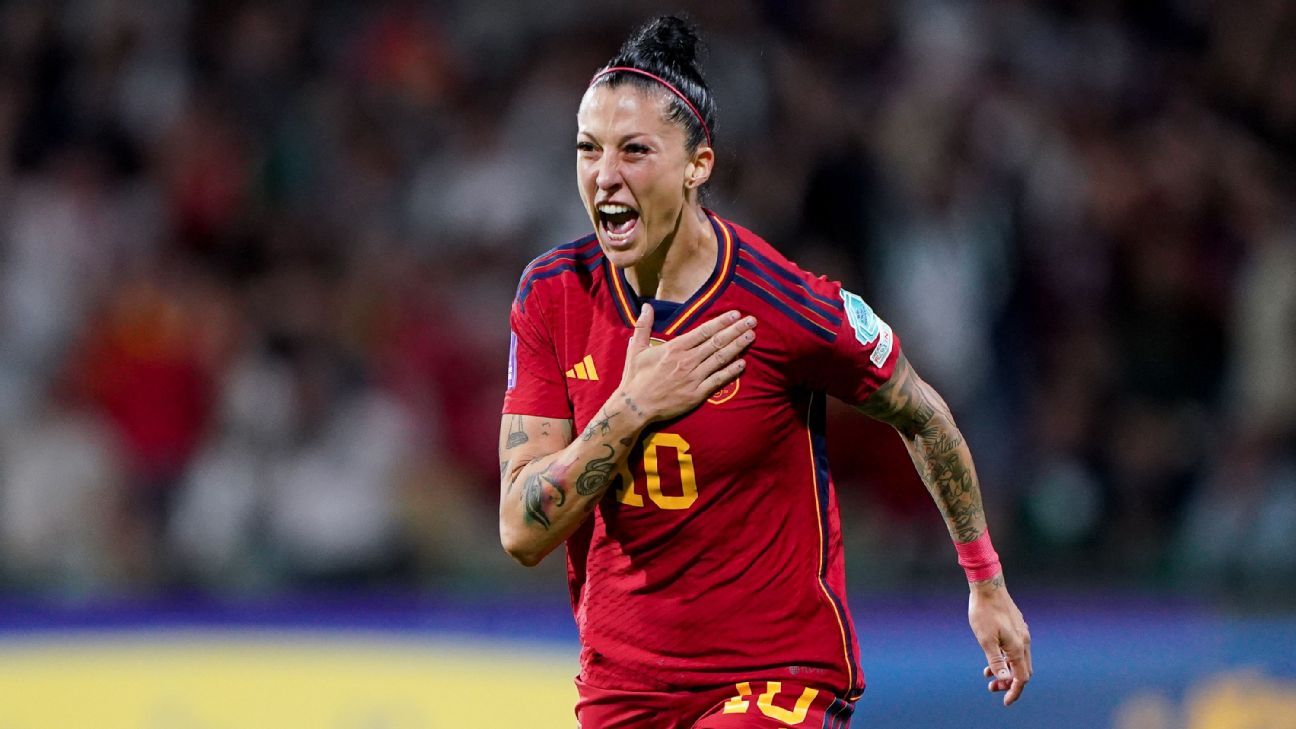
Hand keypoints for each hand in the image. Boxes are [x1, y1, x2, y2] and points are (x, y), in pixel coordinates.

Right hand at [619, 304, 754, 423]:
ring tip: (751, 336)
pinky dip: (731, 371)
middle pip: (717, 342)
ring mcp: (693, 378)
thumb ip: (643, 326)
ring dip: (738, 346)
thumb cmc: (635, 378)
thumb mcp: (636, 349)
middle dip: (736, 330)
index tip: (735, 314)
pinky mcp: (697, 394)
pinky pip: (718, 380)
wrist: (635, 407)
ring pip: (720, 358)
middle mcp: (687, 360)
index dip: (721, 322)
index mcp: (674, 348)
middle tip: (752, 321)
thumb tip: (646, 306)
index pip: (703, 331)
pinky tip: (743, 363)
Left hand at [969, 576, 1031, 705]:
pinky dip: (1005, 658)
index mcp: (1017, 647)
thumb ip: (995, 660)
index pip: (1021, 677)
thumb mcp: (985, 639)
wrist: (988, 587)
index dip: (1014, 691)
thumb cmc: (984, 612)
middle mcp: (1024, 642)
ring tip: (988, 674)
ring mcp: (1021, 633)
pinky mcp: (1017, 627)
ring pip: (1018, 660)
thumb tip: (1002, 678)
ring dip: (1006, 670)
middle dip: (1009, 682)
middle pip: (1022, 670)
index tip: (1004, 701)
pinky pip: (1015, 649)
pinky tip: (992, 658)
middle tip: (992, 687)